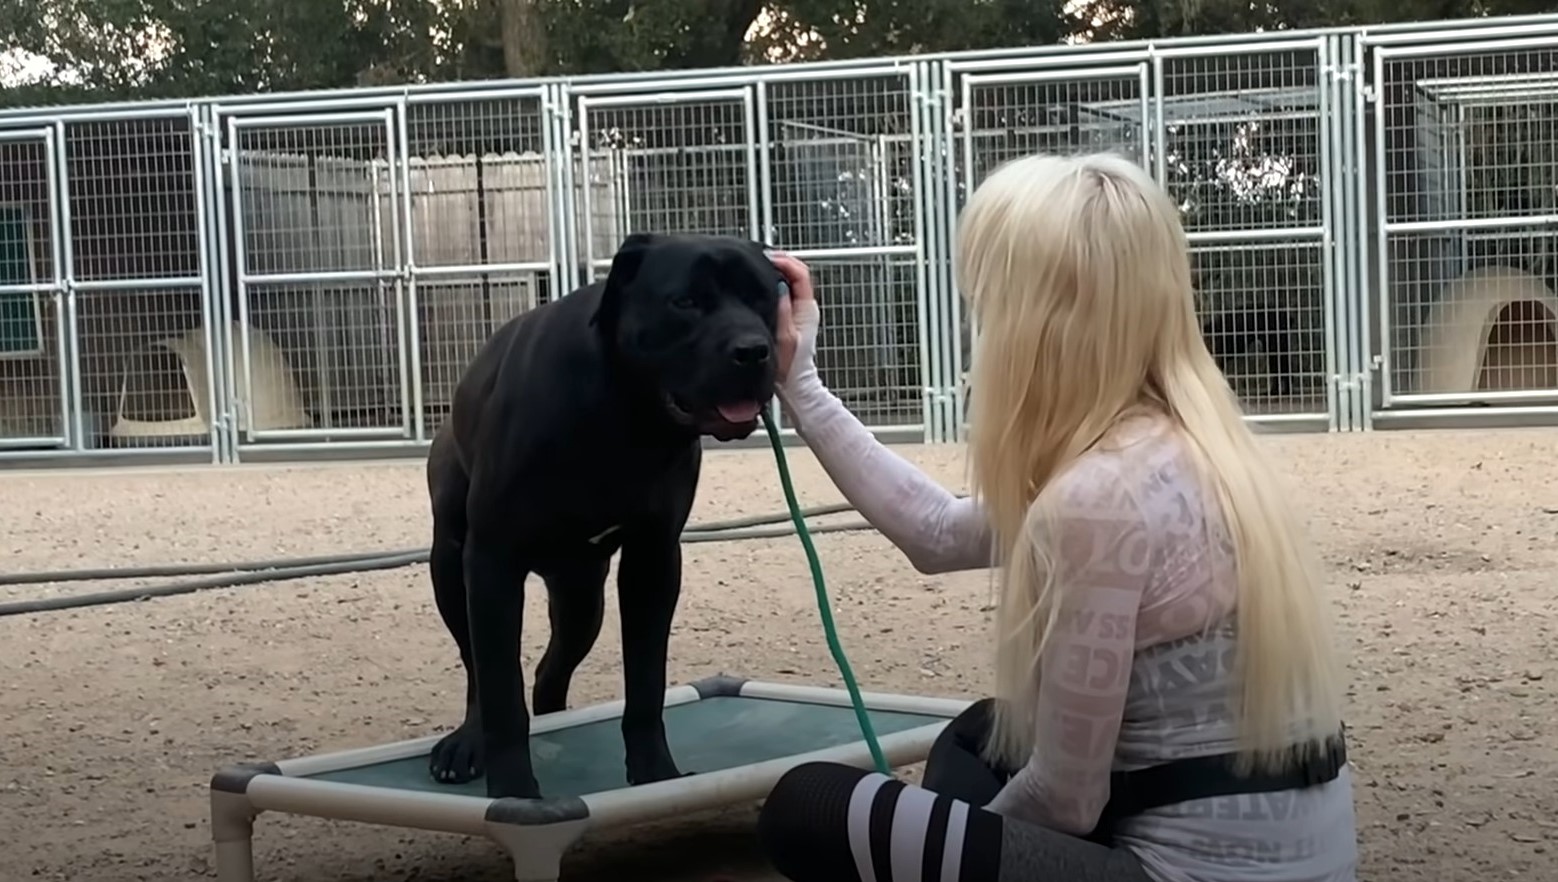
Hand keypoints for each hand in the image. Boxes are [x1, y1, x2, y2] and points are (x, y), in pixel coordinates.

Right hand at [767, 250, 818, 385]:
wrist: (794, 384)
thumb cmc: (791, 367)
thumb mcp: (784, 337)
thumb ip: (783, 311)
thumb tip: (779, 286)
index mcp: (807, 308)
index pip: (801, 273)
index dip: (785, 262)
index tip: (768, 258)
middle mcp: (805, 307)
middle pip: (796, 272)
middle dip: (780, 262)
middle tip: (760, 257)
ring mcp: (799, 311)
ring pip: (790, 281)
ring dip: (776, 271)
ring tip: (758, 266)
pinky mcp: (792, 316)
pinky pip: (784, 291)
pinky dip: (773, 282)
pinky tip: (760, 283)